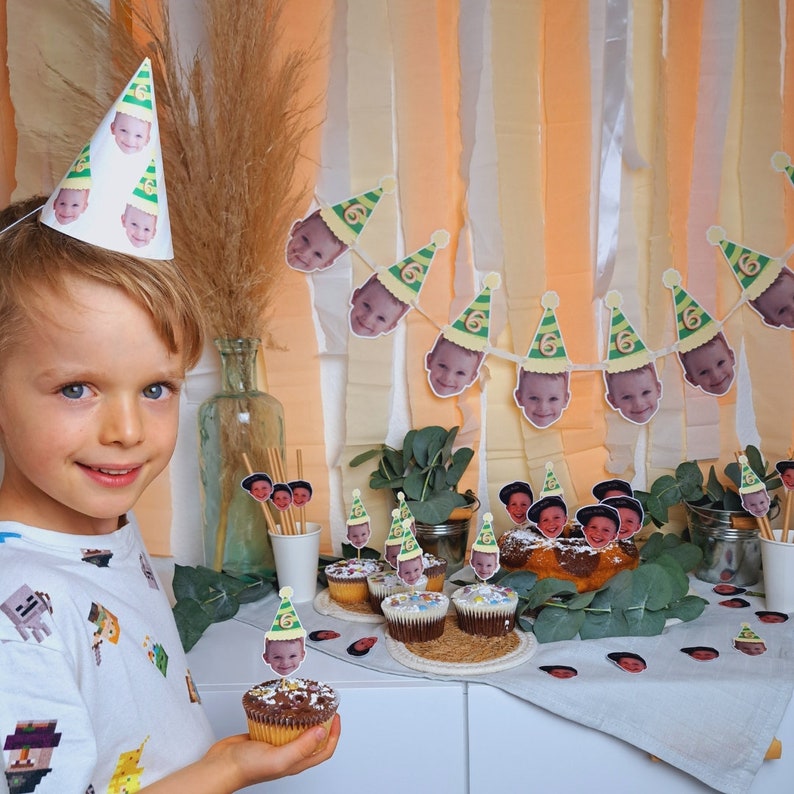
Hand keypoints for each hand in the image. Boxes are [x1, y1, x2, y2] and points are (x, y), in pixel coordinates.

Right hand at [141, 714, 340, 792]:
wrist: (221, 765)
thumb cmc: (246, 768)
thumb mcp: (279, 758)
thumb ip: (301, 747)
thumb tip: (322, 731)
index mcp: (296, 762)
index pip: (324, 750)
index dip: (334, 734)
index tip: (336, 715)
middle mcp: (289, 754)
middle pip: (313, 738)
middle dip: (322, 722)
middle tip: (324, 706)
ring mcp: (277, 745)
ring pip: (297, 730)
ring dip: (305, 717)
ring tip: (308, 703)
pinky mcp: (265, 736)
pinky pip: (280, 724)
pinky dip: (286, 715)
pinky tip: (284, 706)